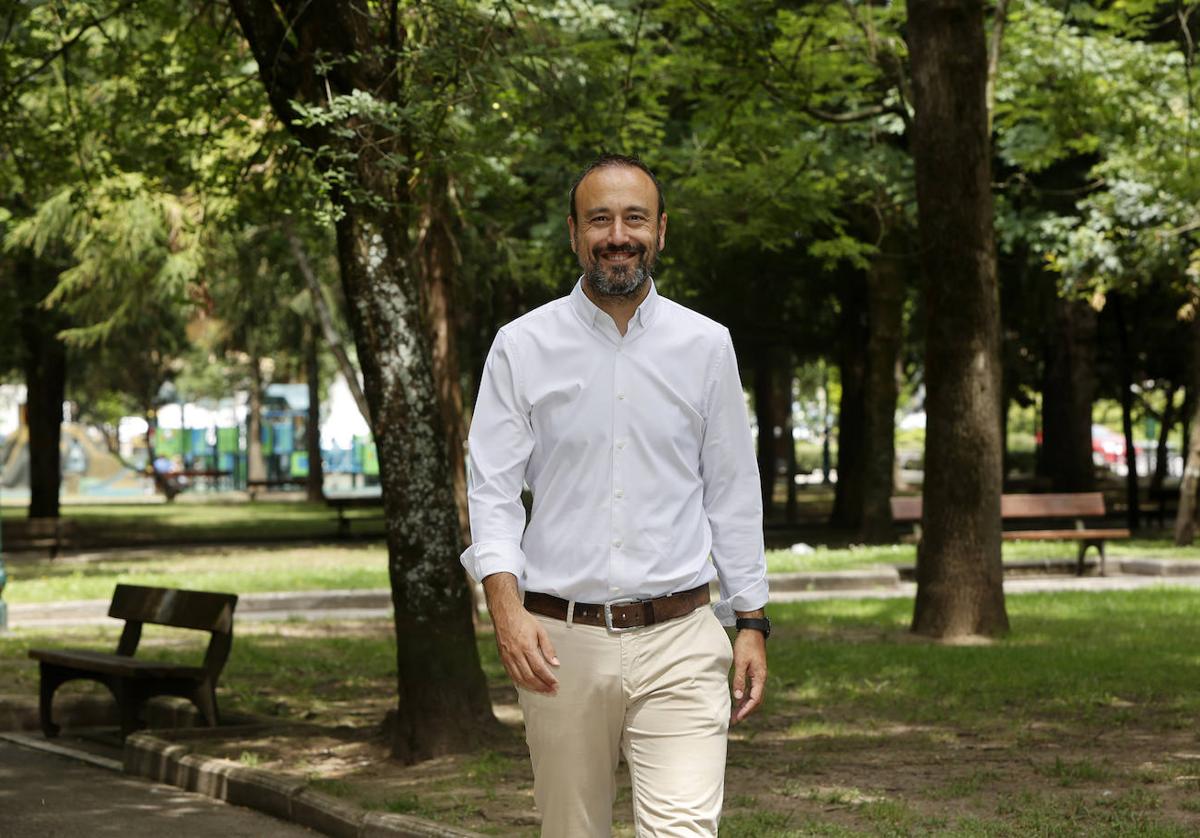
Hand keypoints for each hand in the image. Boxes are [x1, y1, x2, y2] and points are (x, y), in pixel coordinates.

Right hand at [484, 573, 559, 694]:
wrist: (505, 614)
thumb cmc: (523, 620)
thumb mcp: (540, 631)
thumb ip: (548, 648)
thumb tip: (555, 663)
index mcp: (526, 647)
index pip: (539, 668)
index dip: (548, 679)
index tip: (556, 685)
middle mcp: (516, 654)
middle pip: (530, 677)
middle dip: (542, 686)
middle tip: (551, 691)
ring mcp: (508, 658)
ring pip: (520, 679)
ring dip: (532, 688)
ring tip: (542, 691)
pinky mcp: (503, 659)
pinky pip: (512, 675)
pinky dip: (521, 683)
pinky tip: (528, 686)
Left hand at [730, 628, 766, 724]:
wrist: (752, 631)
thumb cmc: (746, 644)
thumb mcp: (740, 662)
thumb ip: (739, 680)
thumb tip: (737, 697)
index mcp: (760, 677)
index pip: (754, 699)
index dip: (745, 710)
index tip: (737, 718)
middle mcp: (761, 679)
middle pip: (755, 701)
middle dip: (745, 712)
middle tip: (733, 721)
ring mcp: (758, 676)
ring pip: (753, 696)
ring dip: (744, 706)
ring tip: (734, 714)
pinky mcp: (754, 672)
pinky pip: (751, 689)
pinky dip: (744, 697)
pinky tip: (737, 700)